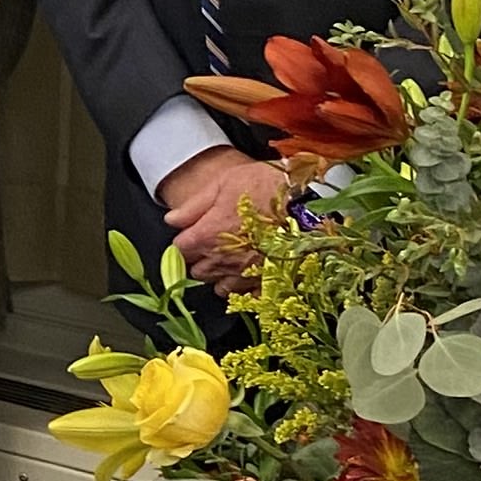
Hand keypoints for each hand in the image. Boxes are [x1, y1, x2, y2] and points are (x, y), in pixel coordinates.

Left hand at [158, 144, 283, 299]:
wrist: (308, 201)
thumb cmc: (267, 187)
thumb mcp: (223, 184)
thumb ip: (193, 206)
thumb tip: (172, 220)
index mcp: (206, 236)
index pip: (180, 250)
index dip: (186, 240)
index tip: (195, 233)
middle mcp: (222, 260)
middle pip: (198, 271)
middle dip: (202, 259)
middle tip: (215, 243)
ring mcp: (246, 275)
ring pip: (220, 287)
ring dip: (222, 275)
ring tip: (234, 258)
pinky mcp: (269, 282)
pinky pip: (249, 296)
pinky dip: (247, 288)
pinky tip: (252, 274)